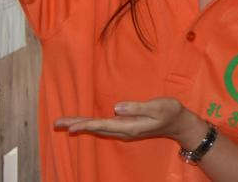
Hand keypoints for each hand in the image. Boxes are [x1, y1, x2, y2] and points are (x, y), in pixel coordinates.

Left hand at [54, 98, 206, 146]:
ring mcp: (125, 129)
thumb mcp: (158, 107)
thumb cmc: (171, 112)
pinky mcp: (127, 126)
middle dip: (77, 125)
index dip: (86, 125)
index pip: (103, 125)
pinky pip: (104, 126)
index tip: (70, 126)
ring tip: (65, 123)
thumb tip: (116, 107)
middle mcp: (124, 130)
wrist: (180, 124)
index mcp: (130, 126)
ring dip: (82, 125)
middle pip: (96, 128)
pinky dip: (92, 125)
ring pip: (99, 128)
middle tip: (58, 123)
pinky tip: (85, 124)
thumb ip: (137, 107)